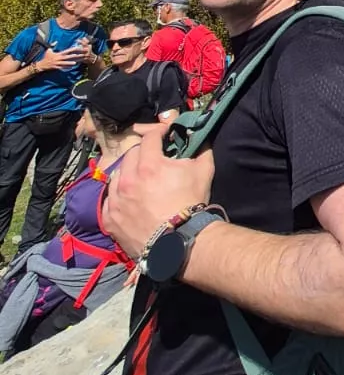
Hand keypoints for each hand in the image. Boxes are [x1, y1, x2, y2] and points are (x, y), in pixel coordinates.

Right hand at [38, 46, 83, 72]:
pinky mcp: (57, 67)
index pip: (66, 51)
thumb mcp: (49, 50)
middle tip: (79, 55)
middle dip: (73, 56)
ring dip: (70, 63)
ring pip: (65, 63)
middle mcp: (58, 59)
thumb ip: (53, 45)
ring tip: (75, 62)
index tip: (77, 48)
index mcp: (58, 54)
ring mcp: (58, 63)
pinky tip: (71, 67)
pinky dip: (66, 67)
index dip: (72, 49)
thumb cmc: (46, 57)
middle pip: (67, 57)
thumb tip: (56, 41)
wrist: (42, 65)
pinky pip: (62, 68)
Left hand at [102, 121, 213, 260]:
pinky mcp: (110, 219)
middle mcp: (128, 180)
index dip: (158, 131)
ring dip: (127, 172)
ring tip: (137, 178)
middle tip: (153, 157)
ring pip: (116, 176)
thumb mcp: (203, 171)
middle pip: (130, 154)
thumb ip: (201, 150)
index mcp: (149, 165)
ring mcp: (116, 200)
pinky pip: (109, 200)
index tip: (164, 132)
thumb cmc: (191, 206)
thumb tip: (202, 138)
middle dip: (143, 152)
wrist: (179, 243)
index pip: (149, 138)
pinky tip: (126, 198)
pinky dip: (117, 196)